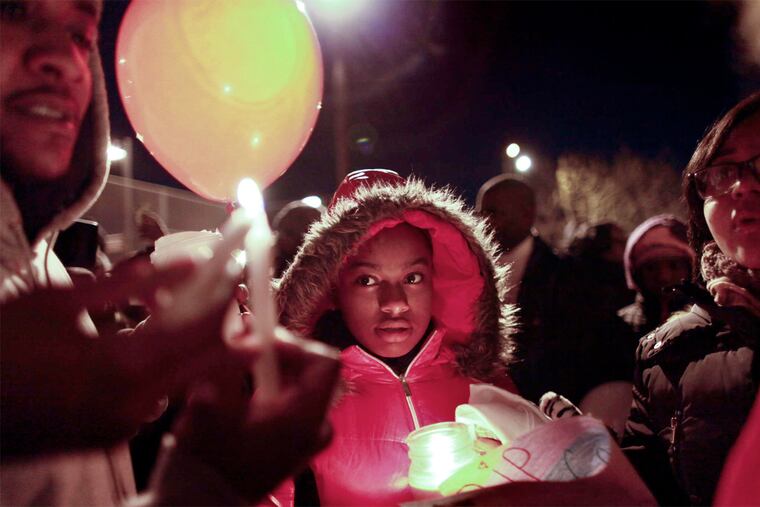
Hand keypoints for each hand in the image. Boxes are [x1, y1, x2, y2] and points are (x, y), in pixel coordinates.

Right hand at [1, 221, 249, 455]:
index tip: (235, 265)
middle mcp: (133, 405)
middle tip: (221, 285)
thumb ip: (128, 283)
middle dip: (219, 319)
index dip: (223, 294)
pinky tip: (152, 336)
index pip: (199, 329)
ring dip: (195, 342)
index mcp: (120, 367)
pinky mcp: (113, 436)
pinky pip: (159, 395)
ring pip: (184, 378)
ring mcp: (124, 426)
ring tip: (185, 304)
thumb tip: (190, 263)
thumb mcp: (58, 301)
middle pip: (204, 359)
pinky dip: (169, 365)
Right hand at [165, 329, 340, 503]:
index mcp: (304, 419)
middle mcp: (316, 430)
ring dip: (276, 372)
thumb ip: (231, 360)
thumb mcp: (210, 402)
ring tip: (243, 373)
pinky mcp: (298, 447)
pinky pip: (296, 405)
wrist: (200, 504)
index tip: (263, 343)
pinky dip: (276, 391)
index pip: (325, 362)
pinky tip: (246, 395)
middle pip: (314, 372)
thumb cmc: (206, 459)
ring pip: (303, 386)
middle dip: (282, 356)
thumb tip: (244, 326)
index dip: (295, 344)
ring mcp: (310, 441)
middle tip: (247, 350)